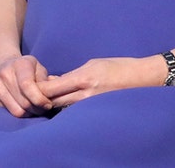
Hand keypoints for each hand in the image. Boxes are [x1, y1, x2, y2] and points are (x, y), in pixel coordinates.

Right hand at [0, 54, 54, 117]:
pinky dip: (17, 113)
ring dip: (28, 114)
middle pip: (25, 103)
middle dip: (37, 109)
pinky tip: (21, 106)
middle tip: (43, 109)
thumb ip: (47, 81)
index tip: (48, 105)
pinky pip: (7, 113)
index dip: (40, 99)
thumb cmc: (25, 69)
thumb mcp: (38, 68)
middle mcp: (4, 74)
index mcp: (19, 64)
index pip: (27, 86)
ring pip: (17, 111)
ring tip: (33, 109)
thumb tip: (54, 95)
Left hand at [39, 56, 162, 107]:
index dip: (38, 88)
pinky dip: (68, 107)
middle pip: (55, 100)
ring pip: (65, 108)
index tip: (31, 86)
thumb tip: (56, 82)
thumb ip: (73, 74)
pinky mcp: (98, 109)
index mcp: (83, 78)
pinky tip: (66, 103)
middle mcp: (86, 93)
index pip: (53, 87)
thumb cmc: (118, 66)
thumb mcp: (93, 64)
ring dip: (55, 104)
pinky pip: (77, 110)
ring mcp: (93, 103)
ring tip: (48, 100)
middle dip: (43, 99)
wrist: (143, 78)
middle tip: (34, 96)